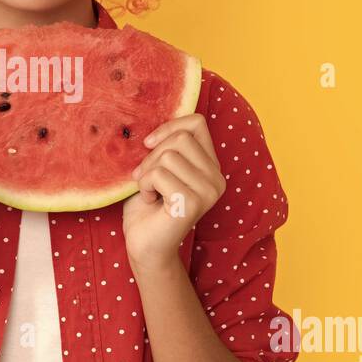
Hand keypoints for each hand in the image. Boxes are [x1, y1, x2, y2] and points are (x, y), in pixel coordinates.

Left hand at [122, 113, 225, 272]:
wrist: (144, 245)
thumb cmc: (148, 206)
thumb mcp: (159, 167)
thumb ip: (166, 145)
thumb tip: (152, 116)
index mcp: (211, 166)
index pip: (196, 123)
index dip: (168, 126)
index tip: (148, 144)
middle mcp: (217, 178)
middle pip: (179, 138)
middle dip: (152, 155)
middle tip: (145, 178)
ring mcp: (208, 191)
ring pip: (167, 156)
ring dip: (147, 173)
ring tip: (150, 191)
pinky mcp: (192, 203)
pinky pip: (159, 174)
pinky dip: (145, 186)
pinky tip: (150, 201)